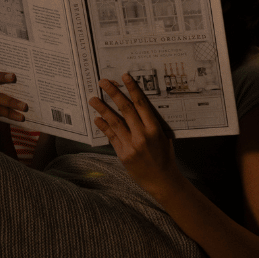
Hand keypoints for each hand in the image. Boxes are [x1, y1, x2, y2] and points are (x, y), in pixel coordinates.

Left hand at [90, 75, 181, 196]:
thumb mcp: (164, 136)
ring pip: (114, 122)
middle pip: (125, 110)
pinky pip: (111, 137)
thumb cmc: (165, 156)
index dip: (132, 89)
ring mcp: (131, 145)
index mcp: (154, 128)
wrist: (162, 180)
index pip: (142, 104)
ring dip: (102, 109)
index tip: (125, 77)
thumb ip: (152, 123)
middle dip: (113, 94)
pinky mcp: (122, 154)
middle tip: (103, 82)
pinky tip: (97, 119)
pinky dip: (104, 127)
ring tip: (93, 99)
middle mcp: (142, 135)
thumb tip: (140, 108)